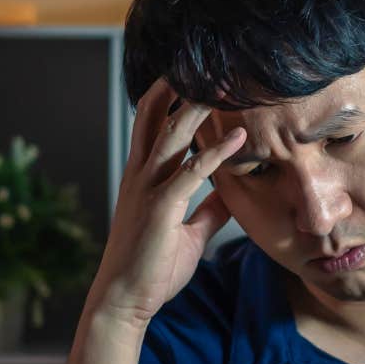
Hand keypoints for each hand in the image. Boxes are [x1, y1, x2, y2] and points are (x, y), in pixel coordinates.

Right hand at [84, 77, 246, 332]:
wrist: (125, 301)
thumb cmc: (152, 268)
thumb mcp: (189, 233)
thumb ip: (208, 209)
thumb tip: (232, 195)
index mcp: (143, 178)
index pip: (151, 123)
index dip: (168, 95)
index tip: (191, 73)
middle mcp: (141, 176)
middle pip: (155, 116)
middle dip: (179, 87)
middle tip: (207, 62)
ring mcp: (147, 190)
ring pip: (171, 136)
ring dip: (198, 108)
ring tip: (224, 85)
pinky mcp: (160, 208)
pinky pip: (190, 173)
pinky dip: (216, 154)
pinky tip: (239, 139)